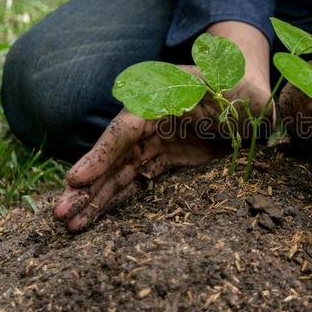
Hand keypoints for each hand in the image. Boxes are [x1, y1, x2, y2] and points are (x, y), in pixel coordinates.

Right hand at [53, 67, 269, 230]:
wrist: (251, 102)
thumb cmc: (241, 90)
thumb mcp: (231, 87)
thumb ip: (220, 94)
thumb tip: (217, 105)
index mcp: (158, 99)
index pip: (124, 130)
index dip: (101, 155)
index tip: (77, 180)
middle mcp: (149, 121)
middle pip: (114, 156)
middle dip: (88, 186)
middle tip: (61, 213)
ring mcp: (156, 141)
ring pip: (121, 172)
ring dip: (97, 198)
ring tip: (72, 224)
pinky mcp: (166, 158)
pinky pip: (138, 180)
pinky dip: (118, 198)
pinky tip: (97, 216)